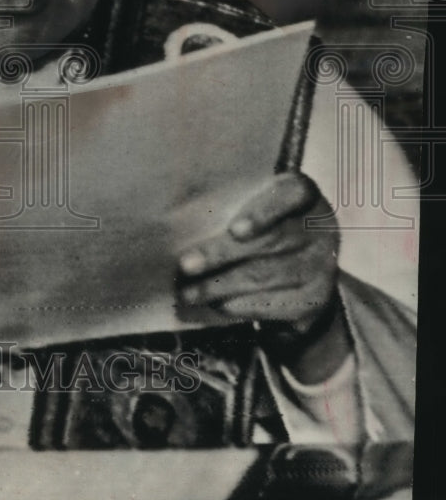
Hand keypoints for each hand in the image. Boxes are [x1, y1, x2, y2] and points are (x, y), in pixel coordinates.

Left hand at [177, 172, 346, 380]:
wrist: (302, 264)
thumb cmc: (261, 224)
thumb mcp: (250, 204)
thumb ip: (226, 203)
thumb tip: (176, 217)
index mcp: (302, 194)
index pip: (292, 194)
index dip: (265, 212)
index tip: (234, 230)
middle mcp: (320, 228)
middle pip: (272, 240)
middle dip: (223, 254)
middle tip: (186, 264)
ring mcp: (322, 265)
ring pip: (268, 275)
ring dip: (223, 286)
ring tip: (189, 293)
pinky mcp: (315, 297)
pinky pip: (276, 304)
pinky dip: (242, 305)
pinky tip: (216, 305)